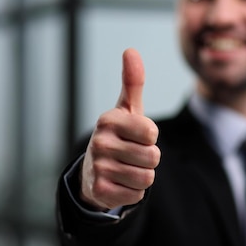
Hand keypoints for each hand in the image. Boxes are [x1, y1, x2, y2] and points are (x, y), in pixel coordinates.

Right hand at [80, 48, 160, 210]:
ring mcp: (98, 167)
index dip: (150, 137)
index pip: (152, 132)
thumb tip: (131, 50)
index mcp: (108, 120)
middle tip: (132, 155)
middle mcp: (99, 142)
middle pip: (153, 157)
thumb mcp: (126, 109)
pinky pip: (137, 194)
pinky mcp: (100, 191)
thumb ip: (132, 82)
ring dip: (142, 176)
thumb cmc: (118, 135)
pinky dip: (134, 192)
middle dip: (149, 159)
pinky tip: (120, 183)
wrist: (93, 172)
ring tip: (126, 169)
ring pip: (147, 178)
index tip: (136, 136)